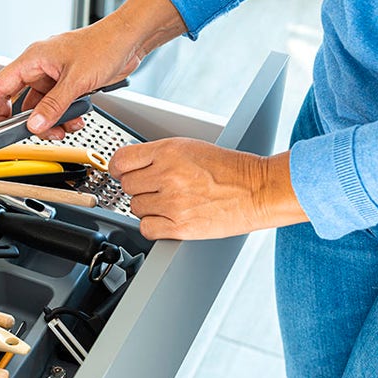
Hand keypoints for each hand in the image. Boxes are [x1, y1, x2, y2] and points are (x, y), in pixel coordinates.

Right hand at [0, 0, 186, 138]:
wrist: (130, 40)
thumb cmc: (104, 45)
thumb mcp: (76, 80)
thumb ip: (53, 105)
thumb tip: (35, 124)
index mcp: (33, 59)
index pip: (0, 86)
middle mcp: (40, 67)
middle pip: (18, 101)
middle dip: (23, 121)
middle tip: (24, 135)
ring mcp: (53, 77)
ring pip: (39, 108)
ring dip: (49, 122)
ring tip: (63, 128)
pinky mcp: (67, 84)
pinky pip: (56, 106)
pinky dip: (63, 117)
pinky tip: (75, 119)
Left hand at [110, 138, 308, 239]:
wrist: (259, 190)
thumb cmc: (231, 169)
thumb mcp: (191, 148)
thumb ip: (159, 155)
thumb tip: (131, 166)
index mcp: (169, 151)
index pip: (121, 161)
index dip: (119, 168)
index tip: (121, 172)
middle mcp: (168, 175)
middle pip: (127, 186)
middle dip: (140, 187)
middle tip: (158, 188)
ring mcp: (173, 202)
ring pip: (135, 207)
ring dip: (148, 207)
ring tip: (171, 202)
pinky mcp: (180, 226)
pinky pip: (146, 228)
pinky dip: (154, 226)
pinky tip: (168, 218)